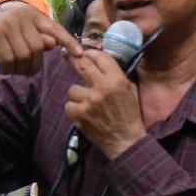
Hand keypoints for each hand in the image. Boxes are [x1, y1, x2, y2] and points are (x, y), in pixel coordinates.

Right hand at [0, 2, 79, 92]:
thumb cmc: (1, 40)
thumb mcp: (22, 38)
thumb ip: (38, 40)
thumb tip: (53, 43)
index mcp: (32, 14)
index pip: (55, 28)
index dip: (68, 41)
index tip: (80, 55)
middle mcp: (21, 14)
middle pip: (38, 48)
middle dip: (33, 64)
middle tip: (24, 70)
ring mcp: (7, 22)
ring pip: (24, 55)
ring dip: (19, 68)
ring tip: (12, 67)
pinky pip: (10, 60)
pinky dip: (8, 69)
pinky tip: (3, 67)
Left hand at [63, 42, 146, 160]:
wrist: (126, 141)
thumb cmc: (130, 114)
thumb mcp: (130, 90)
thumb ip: (115, 74)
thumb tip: (98, 60)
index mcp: (117, 80)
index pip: (99, 57)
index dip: (90, 53)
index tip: (85, 54)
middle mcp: (101, 87)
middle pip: (82, 64)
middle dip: (72, 58)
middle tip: (66, 54)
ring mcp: (88, 101)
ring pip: (73, 89)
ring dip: (78, 96)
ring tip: (87, 104)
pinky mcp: (79, 114)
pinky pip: (69, 105)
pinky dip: (74, 110)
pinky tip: (83, 114)